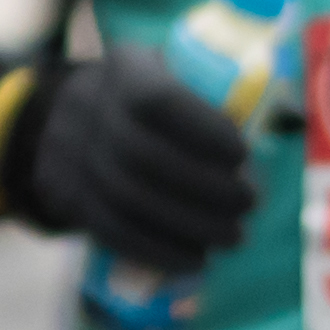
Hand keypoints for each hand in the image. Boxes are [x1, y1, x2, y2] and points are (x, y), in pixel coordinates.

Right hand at [18, 53, 260, 269]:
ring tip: (233, 235)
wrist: (69, 118)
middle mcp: (85, 110)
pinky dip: (158, 250)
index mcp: (122, 70)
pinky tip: (196, 259)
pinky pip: (109, 230)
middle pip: (142, 158)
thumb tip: (266, 137)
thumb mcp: (174, 74)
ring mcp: (66, 156)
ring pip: (126, 200)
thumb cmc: (152, 99)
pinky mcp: (63, 196)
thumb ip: (213, 94)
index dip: (203, 131)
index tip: (243, 154)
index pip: (157, 101)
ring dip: (189, 224)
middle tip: (249, 204)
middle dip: (206, 187)